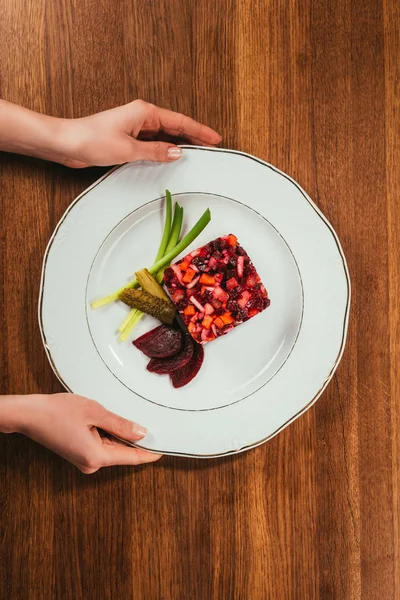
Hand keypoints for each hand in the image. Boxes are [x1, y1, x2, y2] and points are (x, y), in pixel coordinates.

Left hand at [0, 98, 221, 167]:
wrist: (67, 143)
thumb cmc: (92, 139)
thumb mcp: (128, 149)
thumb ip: (155, 151)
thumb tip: (177, 152)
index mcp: (144, 112)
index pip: (180, 121)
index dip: (199, 130)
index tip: (215, 138)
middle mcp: (141, 117)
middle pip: (175, 126)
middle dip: (193, 136)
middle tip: (211, 146)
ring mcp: (134, 127)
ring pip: (164, 135)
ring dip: (179, 143)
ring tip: (196, 153)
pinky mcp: (127, 138)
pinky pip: (153, 143)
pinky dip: (164, 149)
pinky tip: (170, 158)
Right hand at [0, 393, 160, 472]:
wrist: (29, 414)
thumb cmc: (57, 412)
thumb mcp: (95, 412)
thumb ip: (120, 424)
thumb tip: (142, 433)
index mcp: (97, 457)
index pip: (132, 457)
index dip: (151, 452)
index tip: (166, 448)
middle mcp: (91, 464)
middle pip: (123, 452)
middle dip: (135, 439)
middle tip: (150, 423)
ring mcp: (84, 460)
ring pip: (112, 448)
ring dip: (119, 434)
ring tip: (120, 416)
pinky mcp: (79, 453)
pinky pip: (101, 446)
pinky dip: (108, 435)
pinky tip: (107, 421)